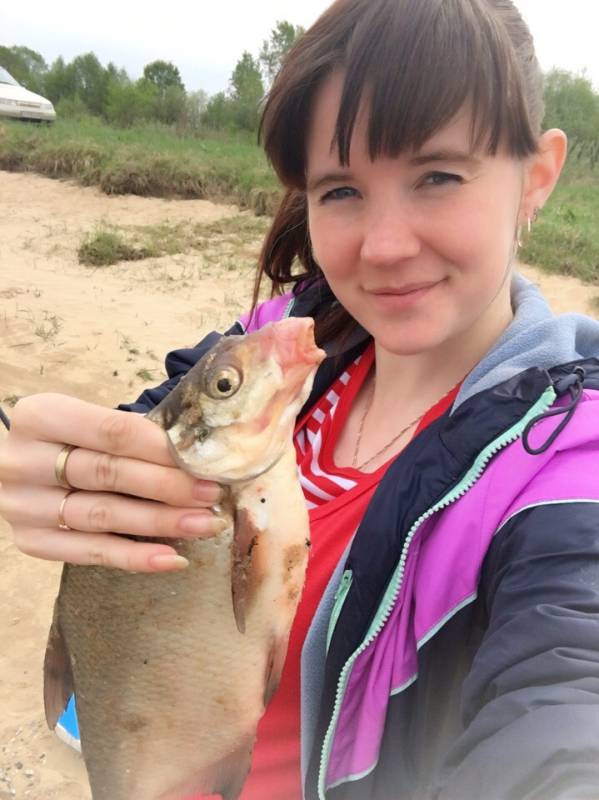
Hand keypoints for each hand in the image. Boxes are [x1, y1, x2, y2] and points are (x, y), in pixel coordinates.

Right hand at [0, 393, 223, 571]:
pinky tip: (172, 558)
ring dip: (160, 521)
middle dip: (167, 485)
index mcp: (39, 416)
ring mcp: (22, 506)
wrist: (30, 463)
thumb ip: (132, 433)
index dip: (159, 448)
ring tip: (204, 524)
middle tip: (211, 493)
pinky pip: (90, 553)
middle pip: (107, 474)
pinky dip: (134, 557)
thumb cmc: (73, 438)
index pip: (110, 432)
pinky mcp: (31, 541)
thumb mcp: (90, 420)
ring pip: (102, 515)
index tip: (201, 461)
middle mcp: (22, 461)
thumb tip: (198, 457)